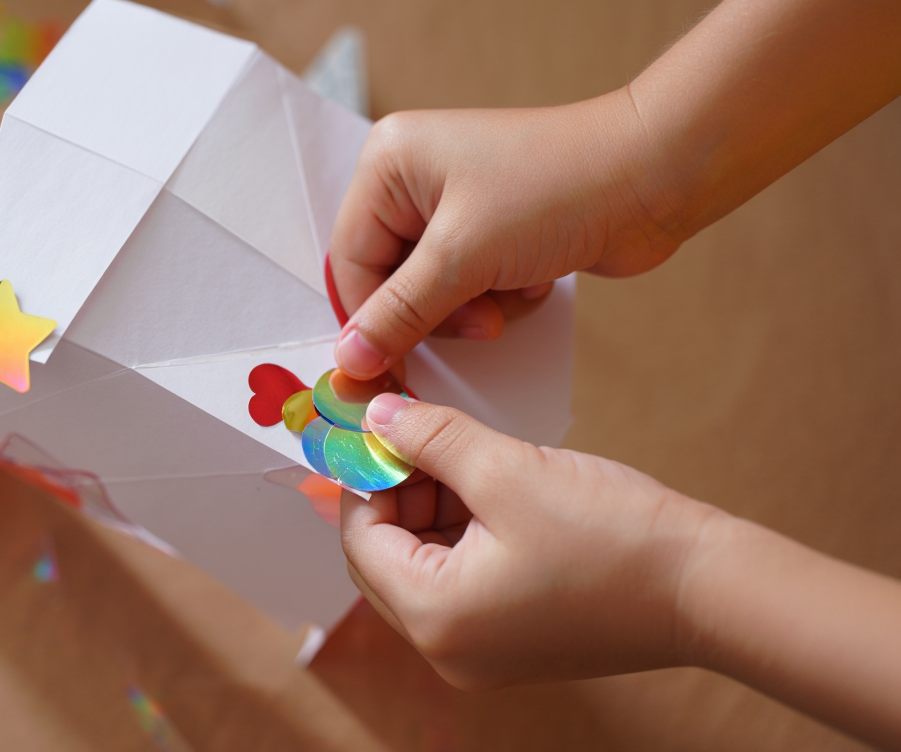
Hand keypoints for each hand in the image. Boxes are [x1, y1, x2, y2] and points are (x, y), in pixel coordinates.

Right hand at [329, 95, 681, 379]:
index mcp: (388, 164)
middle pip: (388, 280)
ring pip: (430, 293)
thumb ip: (399, 314)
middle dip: (435, 311)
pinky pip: (468, 288)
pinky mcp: (491, 230)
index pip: (350, 261)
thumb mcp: (463, 256)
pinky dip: (499, 297)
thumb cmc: (557, 190)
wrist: (656, 176)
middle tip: (476, 324)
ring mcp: (454, 204)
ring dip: (472, 309)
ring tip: (510, 295)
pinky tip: (534, 277)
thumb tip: (346, 362)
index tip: (384, 373)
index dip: (369, 321)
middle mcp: (413, 179)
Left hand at [340, 393, 717, 688]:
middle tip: (427, 434)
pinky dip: (464, 531)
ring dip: (433, 506)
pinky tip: (491, 486)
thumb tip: (377, 417)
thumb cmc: (614, 537)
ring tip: (468, 455)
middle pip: (386, 556)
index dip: (368, 475)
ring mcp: (481, 652)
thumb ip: (430, 439)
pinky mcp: (512, 641)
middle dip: (401, 490)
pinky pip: (460, 580)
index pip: (361, 540)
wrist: (708, 588)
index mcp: (436, 619)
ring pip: (423, 564)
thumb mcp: (506, 470)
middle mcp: (448, 651)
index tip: (385, 426)